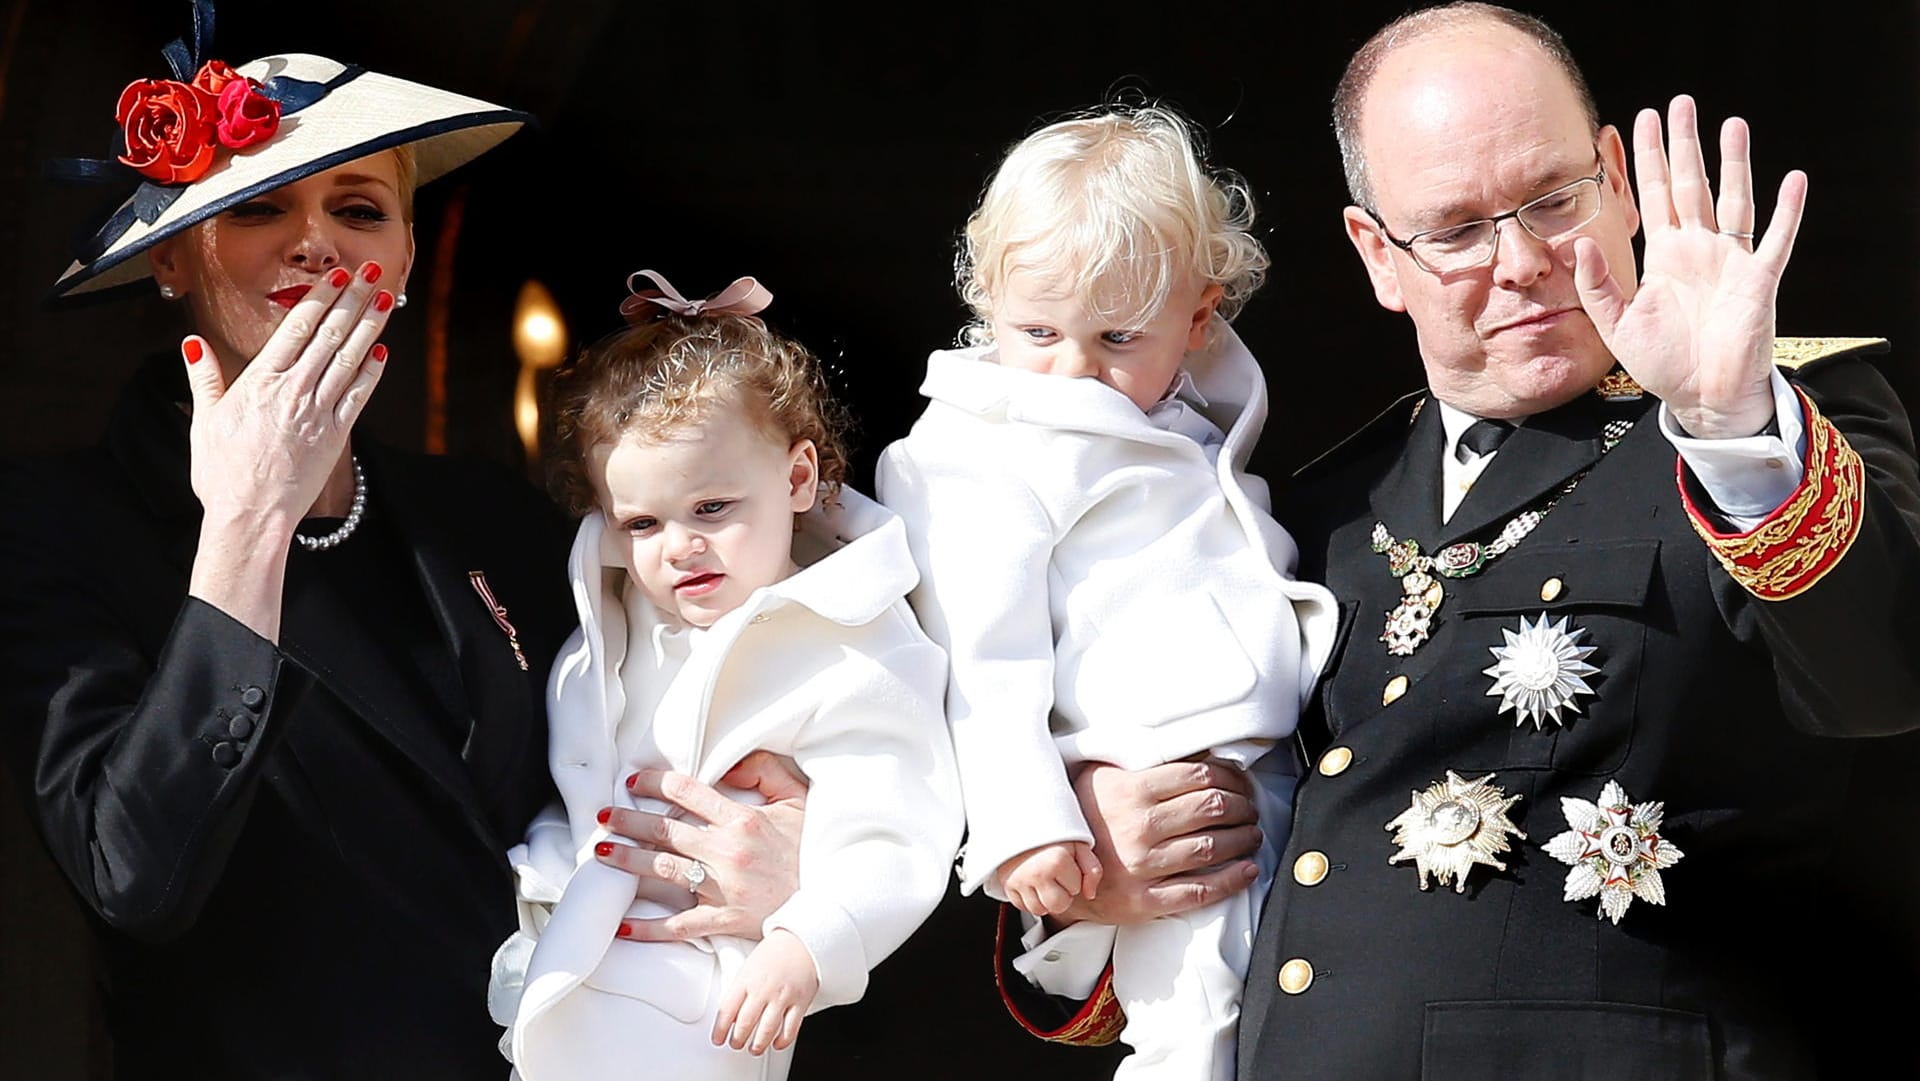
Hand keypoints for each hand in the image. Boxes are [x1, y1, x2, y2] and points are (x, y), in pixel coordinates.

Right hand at [183, 262, 393, 527]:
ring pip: (350, 360)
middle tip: (372, 272)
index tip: (337, 276)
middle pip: (330, 336)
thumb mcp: (204, 421)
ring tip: (385, 300)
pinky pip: (358, 398)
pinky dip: (371, 374)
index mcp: (260, 382)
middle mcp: (293, 391)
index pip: (297, 328)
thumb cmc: (222, 474)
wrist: (251, 517)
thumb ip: (204, 378)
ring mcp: (318, 413)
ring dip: (370, 327)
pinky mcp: (336, 436)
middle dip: (352, 301)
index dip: (321, 298)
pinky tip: (381, 354)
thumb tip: (193, 343)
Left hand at [600, 751, 808, 941]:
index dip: (654, 784)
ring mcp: (723, 888)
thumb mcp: (799, 799)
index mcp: (742, 819)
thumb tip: (730, 764)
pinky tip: (622, 924)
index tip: (633, 783)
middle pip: (664, 830)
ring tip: (601, 854)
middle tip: (603, 816)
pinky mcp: (724, 919)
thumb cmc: (813, 848)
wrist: (833, 899)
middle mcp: (727, 851)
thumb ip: (766, 771)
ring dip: (627, 860)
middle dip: (627, 821)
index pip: (686, 793)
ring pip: (662, 870)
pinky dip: (647, 928)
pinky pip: (678, 924)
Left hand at [711, 929, 818, 1054]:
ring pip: (766, 1030)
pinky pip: (790, 1029)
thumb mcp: (748, 966)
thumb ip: (739, 989)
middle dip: (737, 1040)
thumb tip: (730, 1014)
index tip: (718, 1039)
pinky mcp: (800, 1002)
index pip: (726, 1010)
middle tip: (736, 1044)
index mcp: (746, 979)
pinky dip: (782, 1041)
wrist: (802, 941)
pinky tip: (777, 1043)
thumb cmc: (774, 953)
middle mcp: (763, 989)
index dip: (720, 1030)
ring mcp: (782, 997)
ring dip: (757, 1045)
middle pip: (744, 1024)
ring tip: (754, 1048)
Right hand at [998, 841, 1101, 917]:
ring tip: (1044, 879)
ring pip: (1038, 909)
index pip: (1076, 889)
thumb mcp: (1079, 844)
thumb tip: (1090, 895)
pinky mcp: (1006, 884)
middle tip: (1056, 875)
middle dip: (1061, 894)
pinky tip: (1031, 882)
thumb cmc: (1053, 833)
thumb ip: (1092, 870)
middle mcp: (1037, 873)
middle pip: (1058, 906)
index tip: (1066, 862)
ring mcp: (1019, 879)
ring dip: (1044, 899)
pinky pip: (1021, 906)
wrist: (1020, 821)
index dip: (1074, 877)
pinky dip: (1028, 899)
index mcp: (1058, 860)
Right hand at [1049, 759, 1260, 927]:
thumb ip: (1144, 764)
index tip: (1241, 781)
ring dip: (1243, 839)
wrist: (1053, 868)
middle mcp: (1139, 827)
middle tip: (1250, 807)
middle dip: (1242, 806)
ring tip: (1252, 834)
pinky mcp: (1144, 900)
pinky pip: (1200, 891)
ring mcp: (1142, 866)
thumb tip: (1200, 753)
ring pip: (1212, 848)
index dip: (1231, 776)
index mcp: (1131, 791)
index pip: (1200, 775)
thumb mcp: (1104, 777)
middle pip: (1213, 809)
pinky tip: (1247, 870)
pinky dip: (1231, 880)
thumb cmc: (1085, 817)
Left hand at [1573, 94, 1805, 437]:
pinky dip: (1787, 211)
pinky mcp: (1758, 280)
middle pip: (1691, 185)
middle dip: (1685, 145)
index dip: (1646, 160)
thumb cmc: (1663, 363)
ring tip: (1732, 125)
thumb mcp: (1615, 325)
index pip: (1652, 196)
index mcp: (1663, 256)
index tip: (1638, 121)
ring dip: (1734, 163)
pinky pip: (1776, 240)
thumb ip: (1595, 286)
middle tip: (1680, 103)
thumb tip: (1575, 245)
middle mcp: (1697, 249)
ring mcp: (1730, 261)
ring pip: (1733, 200)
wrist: (1702, 398)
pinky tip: (1792, 181)